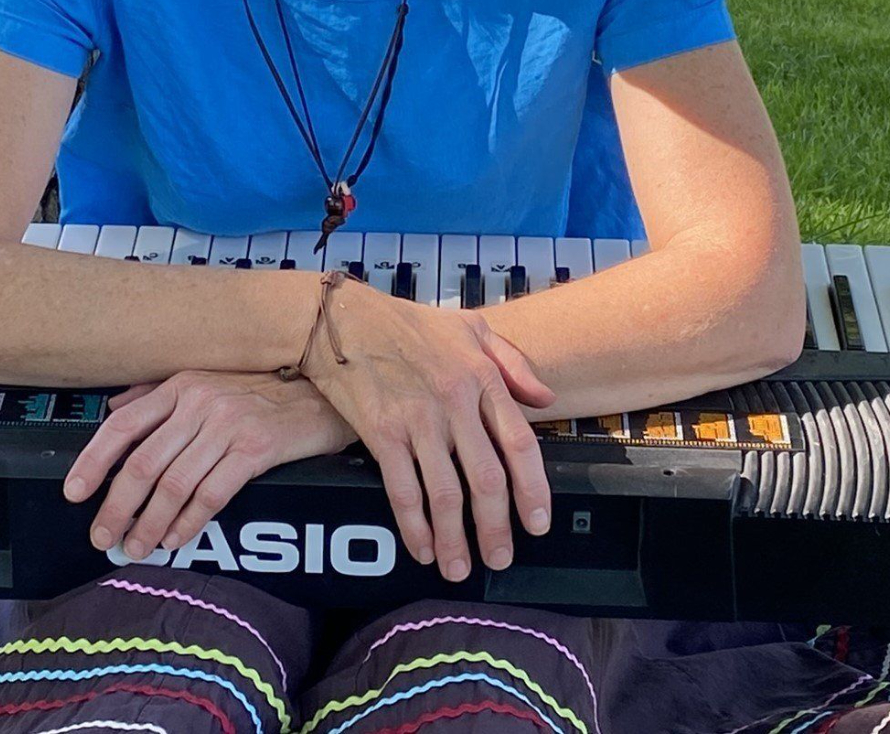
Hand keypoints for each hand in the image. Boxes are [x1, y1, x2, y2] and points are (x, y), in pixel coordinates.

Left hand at [61, 370, 355, 558]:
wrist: (320, 396)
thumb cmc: (260, 393)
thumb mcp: (206, 383)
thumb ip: (158, 396)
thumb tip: (114, 408)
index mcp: (181, 386)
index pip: (124, 424)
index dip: (94, 460)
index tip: (73, 493)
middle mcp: (200, 402)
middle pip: (143, 462)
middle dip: (117, 507)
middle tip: (104, 538)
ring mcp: (229, 426)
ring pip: (174, 484)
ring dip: (150, 524)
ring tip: (137, 548)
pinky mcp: (256, 450)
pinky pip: (212, 494)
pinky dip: (189, 523)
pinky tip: (176, 539)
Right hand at [301, 277, 556, 581]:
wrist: (343, 319)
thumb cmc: (408, 323)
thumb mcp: (470, 327)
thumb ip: (513, 362)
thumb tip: (546, 399)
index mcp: (481, 376)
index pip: (520, 444)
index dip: (533, 490)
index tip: (538, 523)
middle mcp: (454, 400)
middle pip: (486, 478)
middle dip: (496, 528)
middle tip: (499, 558)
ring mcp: (417, 418)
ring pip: (446, 493)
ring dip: (455, 539)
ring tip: (459, 568)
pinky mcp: (382, 431)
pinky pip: (403, 489)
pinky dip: (415, 526)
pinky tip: (422, 547)